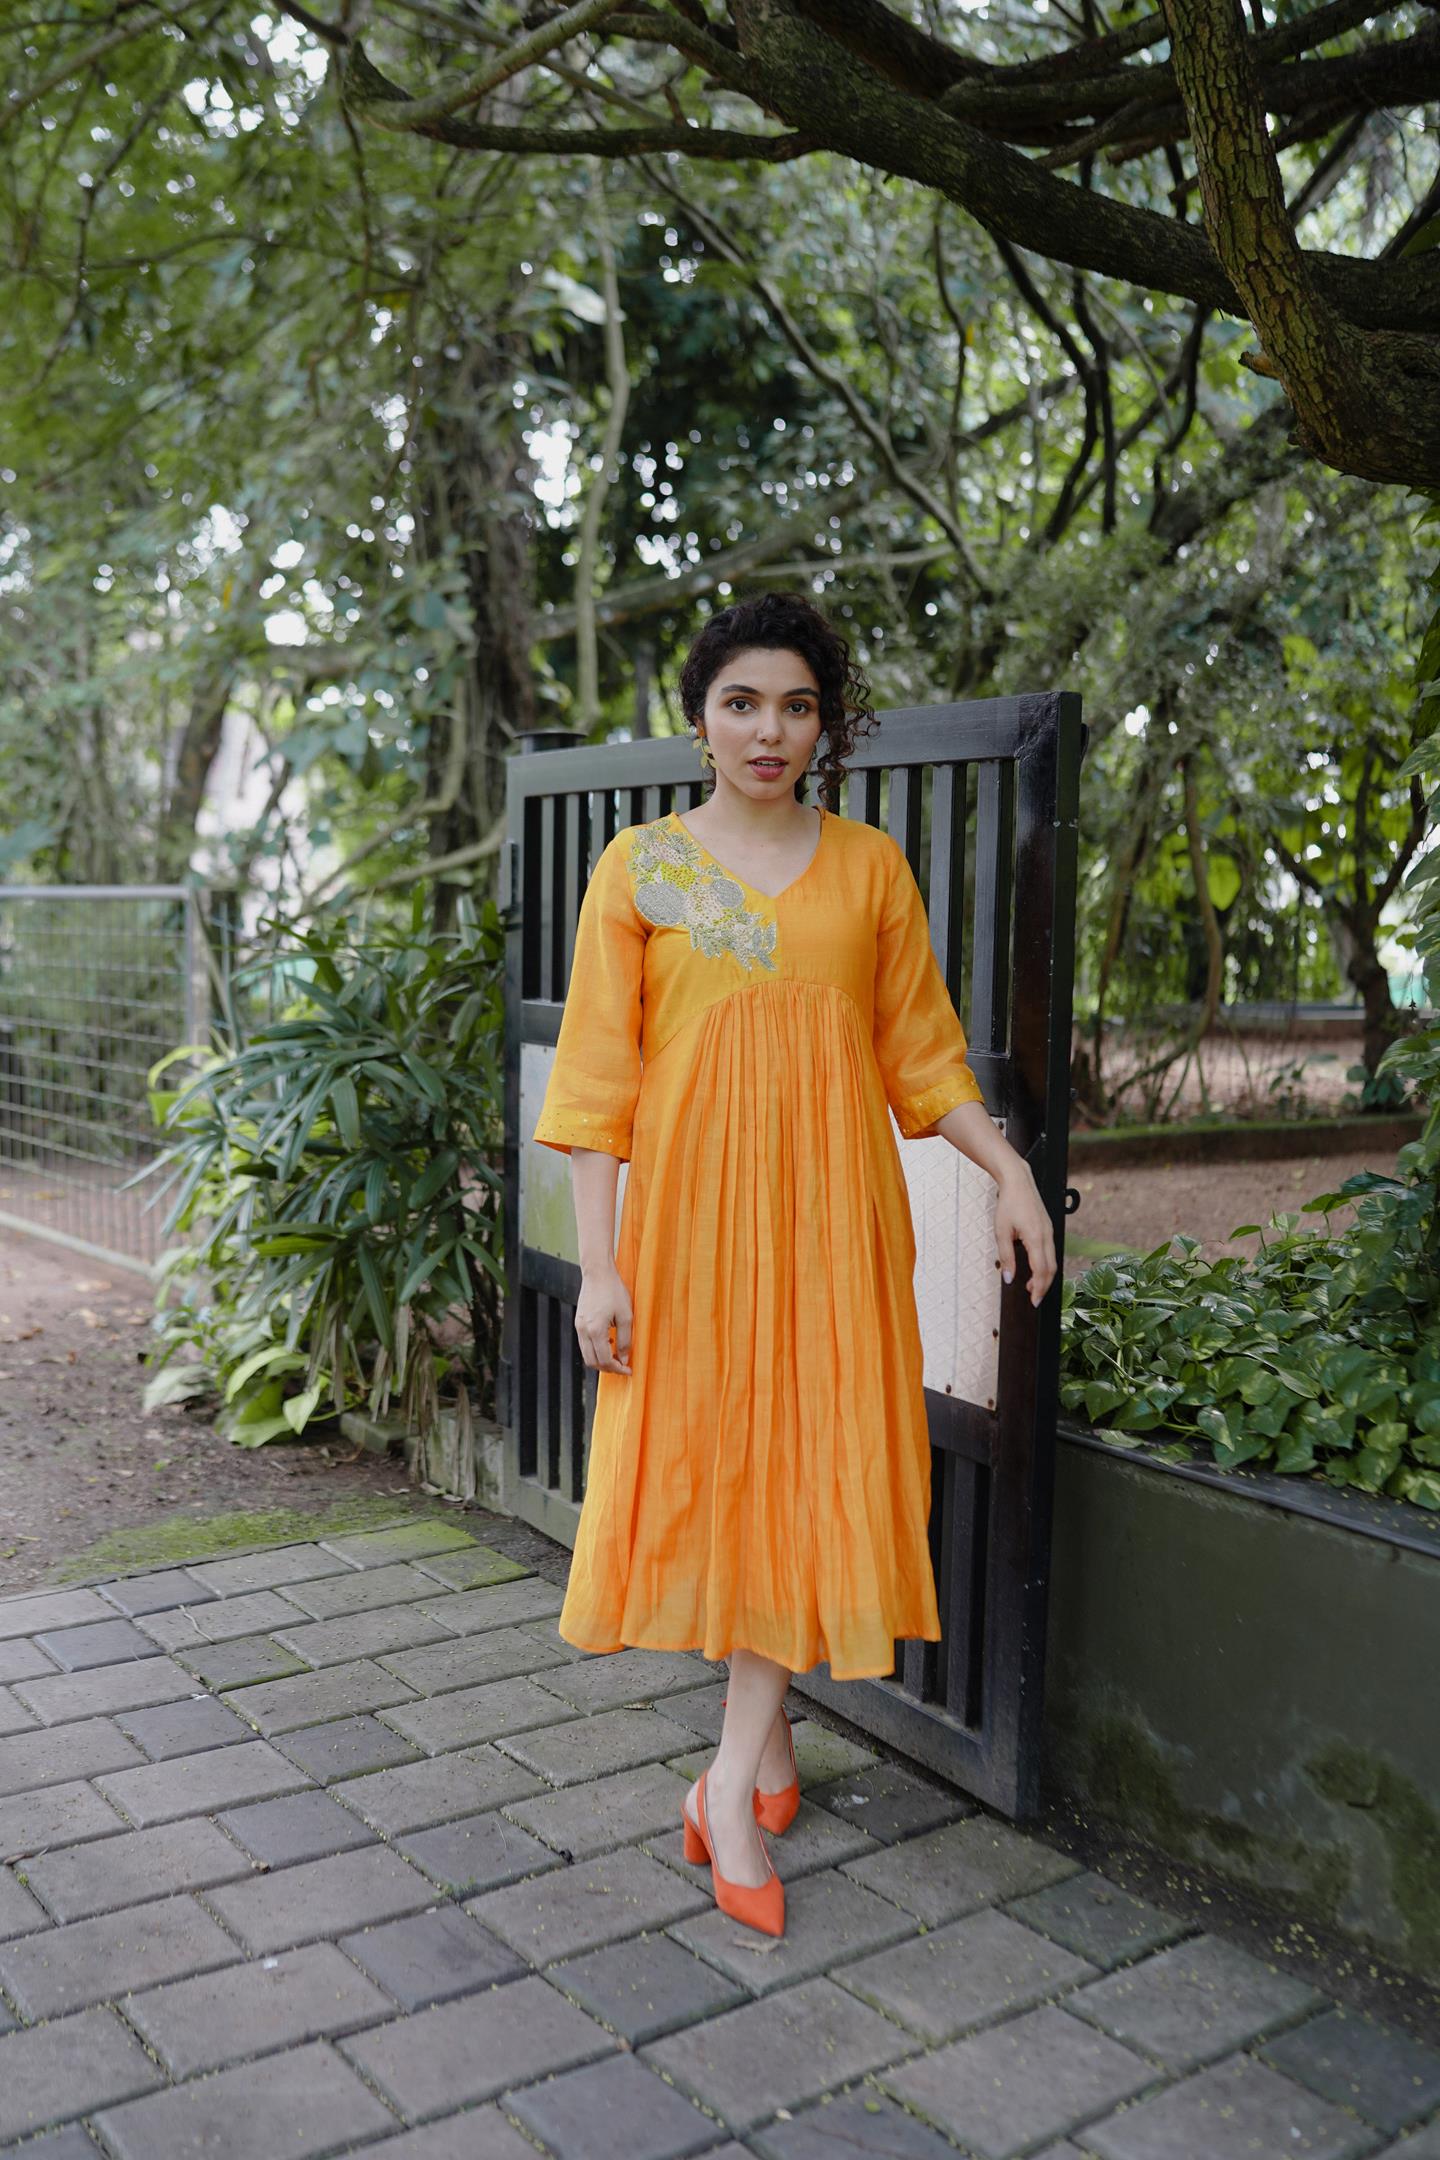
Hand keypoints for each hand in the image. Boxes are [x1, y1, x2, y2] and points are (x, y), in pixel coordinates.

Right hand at [575, 1264, 632, 1374]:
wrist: (598, 1273)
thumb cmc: (614, 1291)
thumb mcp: (627, 1316)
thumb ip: (625, 1340)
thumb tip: (624, 1359)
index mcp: (596, 1331)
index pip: (605, 1360)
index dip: (617, 1369)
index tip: (629, 1370)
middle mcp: (583, 1331)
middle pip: (592, 1362)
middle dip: (608, 1368)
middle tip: (623, 1366)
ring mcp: (578, 1327)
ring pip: (587, 1354)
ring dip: (601, 1359)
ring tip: (617, 1355)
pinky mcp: (578, 1322)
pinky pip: (585, 1343)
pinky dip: (596, 1349)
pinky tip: (608, 1342)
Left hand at [995, 1168, 1056, 1307]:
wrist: (1018, 1181)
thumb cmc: (1008, 1204)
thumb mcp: (1001, 1232)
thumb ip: (1006, 1257)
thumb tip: (1009, 1278)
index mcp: (1036, 1237)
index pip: (1041, 1270)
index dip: (1038, 1288)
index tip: (1034, 1301)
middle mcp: (1047, 1236)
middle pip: (1051, 1269)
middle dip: (1044, 1286)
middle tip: (1034, 1299)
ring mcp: (1050, 1231)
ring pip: (1053, 1261)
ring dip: (1044, 1276)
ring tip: (1032, 1286)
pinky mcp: (1048, 1228)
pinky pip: (1051, 1251)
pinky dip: (1045, 1264)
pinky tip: (1035, 1268)